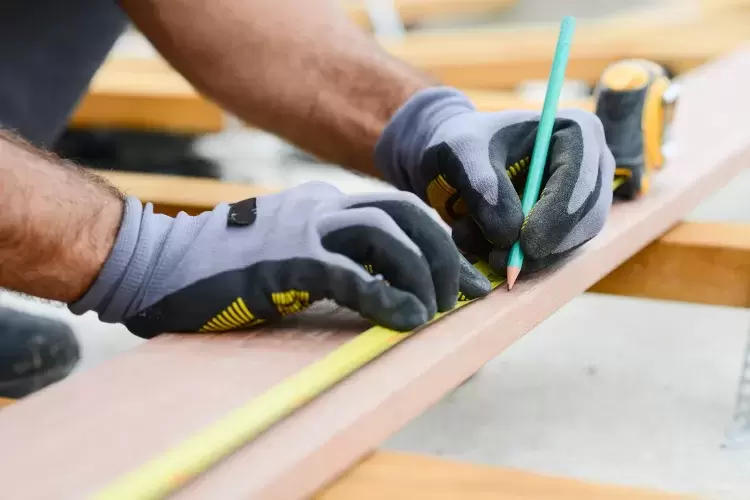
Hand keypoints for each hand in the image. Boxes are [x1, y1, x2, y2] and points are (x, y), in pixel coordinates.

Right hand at [68, 181, 489, 337]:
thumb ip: (332, 259)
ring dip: (424, 274)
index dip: (440, 241)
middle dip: (446, 254)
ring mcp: (303, 230)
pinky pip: (353, 275)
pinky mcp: (286, 261)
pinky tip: (406, 320)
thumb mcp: (289, 254)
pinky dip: (388, 297)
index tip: (464, 277)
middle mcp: (320, 208)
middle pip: (406, 214)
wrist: (159, 265)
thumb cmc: (224, 269)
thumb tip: (381, 287)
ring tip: (437, 311)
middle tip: (464, 295)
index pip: (399, 210)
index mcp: (323, 205)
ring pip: (388, 237)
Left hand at [375, 87, 615, 275]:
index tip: (525, 245)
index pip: (581, 179)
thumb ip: (483, 188)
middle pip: (586, 218)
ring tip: (475, 244)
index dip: (557, 215)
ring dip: (525, 257)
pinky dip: (519, 260)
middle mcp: (591, 165)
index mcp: (576, 131)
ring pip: (570, 244)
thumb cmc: (463, 144)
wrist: (456, 158)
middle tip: (498, 261)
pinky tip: (484, 249)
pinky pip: (553, 255)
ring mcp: (584, 198)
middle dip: (543, 246)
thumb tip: (509, 235)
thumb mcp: (462, 154)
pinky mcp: (567, 226)